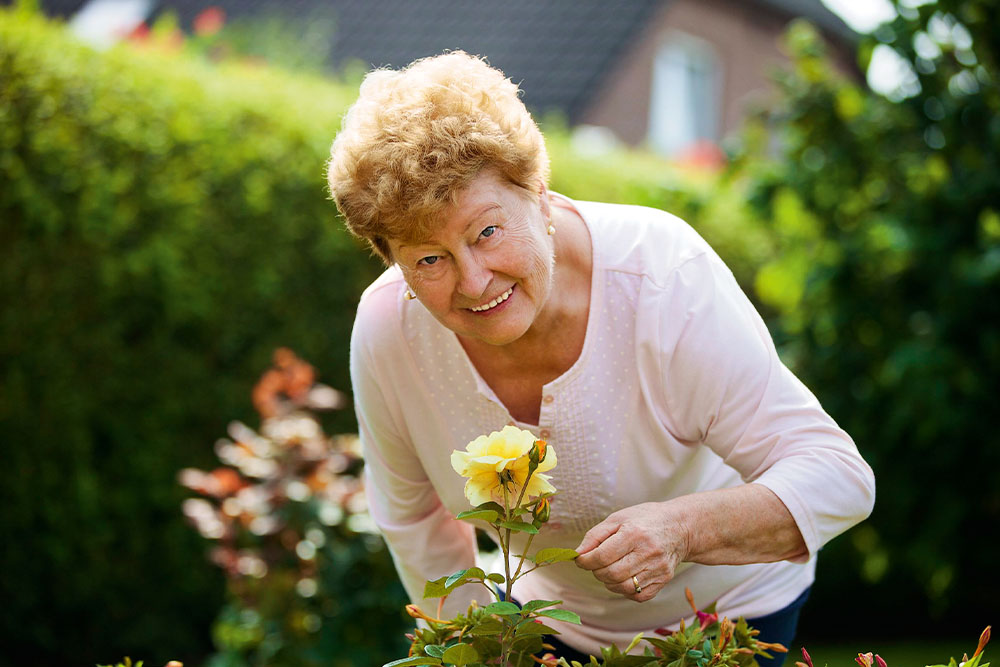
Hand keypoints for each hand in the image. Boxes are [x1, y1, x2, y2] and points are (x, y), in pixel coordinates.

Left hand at [574, 502, 689, 601]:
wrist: (680, 527)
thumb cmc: (645, 520)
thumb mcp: (618, 518)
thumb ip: (595, 536)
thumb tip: (578, 554)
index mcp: (634, 533)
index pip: (602, 556)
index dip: (585, 561)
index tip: (581, 559)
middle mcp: (648, 553)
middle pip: (611, 574)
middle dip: (596, 571)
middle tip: (597, 563)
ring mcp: (657, 569)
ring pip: (622, 587)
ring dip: (608, 581)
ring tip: (610, 568)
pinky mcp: (663, 580)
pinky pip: (636, 595)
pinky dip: (624, 589)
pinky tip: (625, 576)